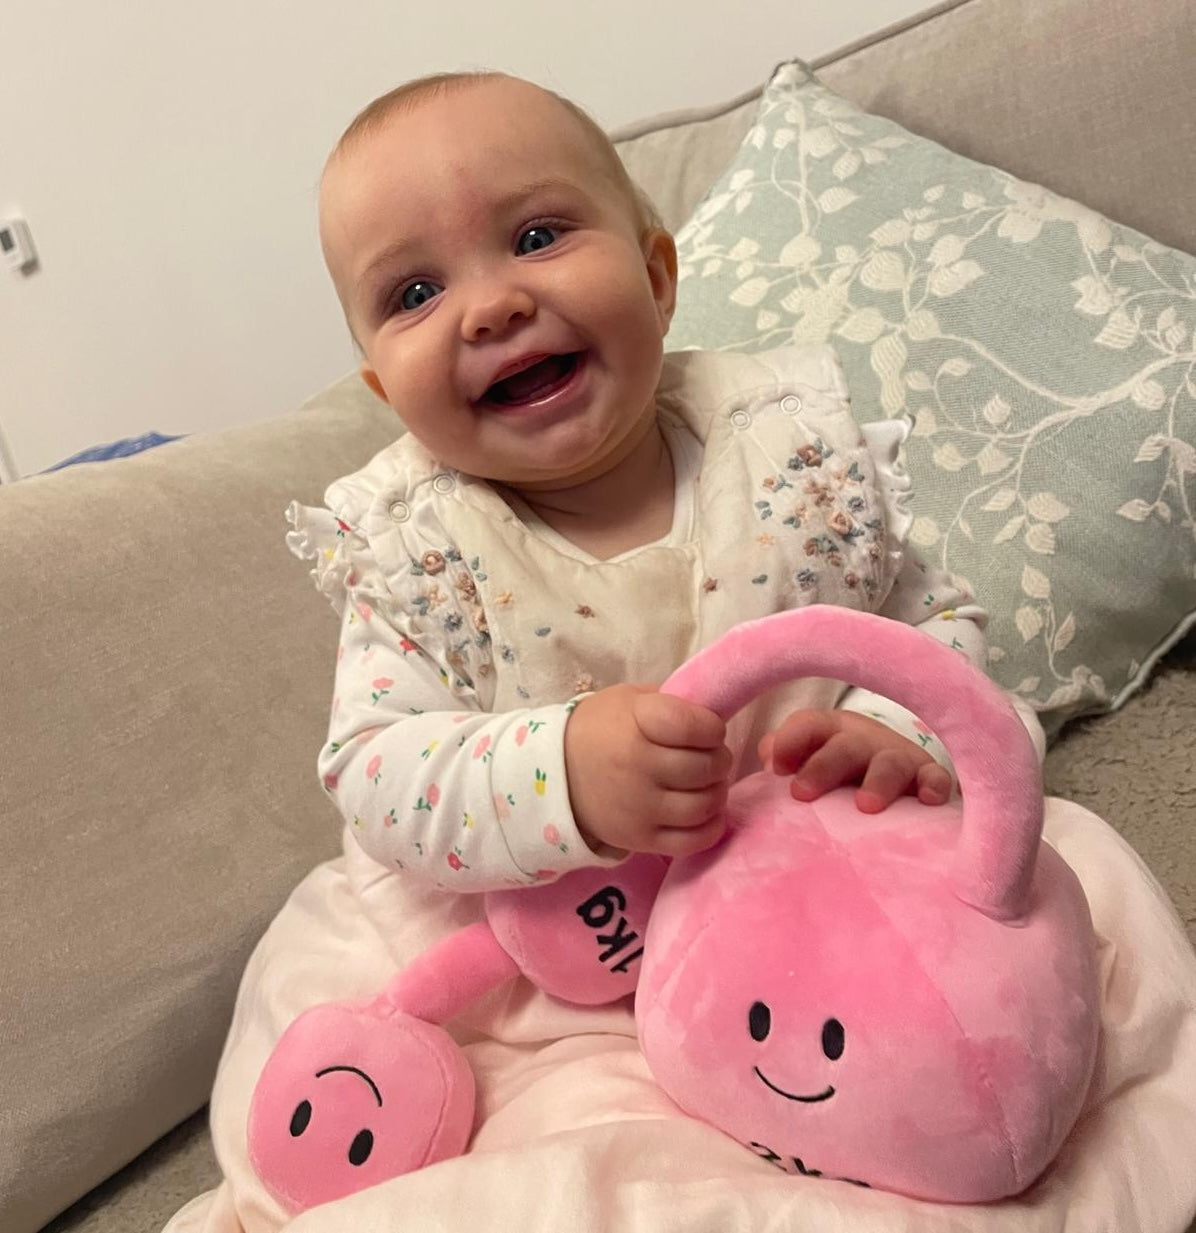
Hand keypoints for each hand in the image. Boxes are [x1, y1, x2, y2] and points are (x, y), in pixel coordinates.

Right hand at [565, 685, 732, 856]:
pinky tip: (705, 811)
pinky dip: (711, 825)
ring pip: (705, 805)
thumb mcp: (632, 700)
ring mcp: (639, 807)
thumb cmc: (603, 728)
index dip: (712, 727)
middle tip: (710, 756)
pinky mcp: (640, 839)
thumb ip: (674, 703)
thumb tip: (717, 714)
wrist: (556, 771)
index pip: (695, 726)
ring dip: (716, 791)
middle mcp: (637, 766)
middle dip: (719, 759)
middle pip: (706, 767)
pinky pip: (694, 840)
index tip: (708, 728)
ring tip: (706, 783)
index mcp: (637, 723)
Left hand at [759, 710, 951, 813]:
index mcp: (829, 733)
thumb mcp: (808, 761)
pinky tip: (928, 801)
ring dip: (878, 782)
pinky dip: (934, 787)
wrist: (893, 776)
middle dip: (823, 767)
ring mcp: (898, 758)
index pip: (808, 725)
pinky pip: (936, 779)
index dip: (790, 740)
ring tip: (865, 807)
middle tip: (802, 794)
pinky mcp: (928, 778)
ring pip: (890, 763)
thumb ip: (784, 757)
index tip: (774, 768)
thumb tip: (767, 756)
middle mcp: (864, 741)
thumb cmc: (837, 773)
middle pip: (845, 746)